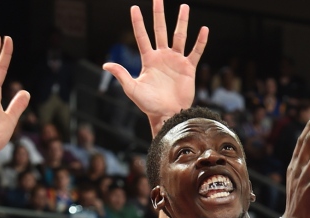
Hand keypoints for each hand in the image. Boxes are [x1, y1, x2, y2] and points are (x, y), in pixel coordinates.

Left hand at [102, 1, 208, 132]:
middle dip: (158, 14)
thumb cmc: (149, 104)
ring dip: (181, 22)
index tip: (134, 8)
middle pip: (160, 30)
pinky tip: (203, 30)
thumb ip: (121, 74)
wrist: (168, 114)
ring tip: (184, 6)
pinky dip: (199, 41)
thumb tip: (106, 64)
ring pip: (179, 36)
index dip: (138, 22)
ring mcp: (176, 61)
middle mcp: (162, 56)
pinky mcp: (188, 68)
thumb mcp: (132, 89)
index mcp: (148, 60)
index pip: (141, 36)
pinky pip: (195, 52)